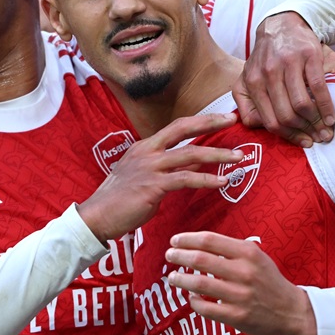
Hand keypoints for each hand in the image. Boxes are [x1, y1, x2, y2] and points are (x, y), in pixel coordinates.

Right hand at [77, 114, 242, 241]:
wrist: (96, 216)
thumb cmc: (119, 201)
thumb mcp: (140, 176)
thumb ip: (162, 168)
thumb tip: (186, 167)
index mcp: (144, 146)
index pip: (176, 127)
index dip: (200, 120)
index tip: (220, 118)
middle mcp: (147, 151)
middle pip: (183, 128)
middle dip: (210, 122)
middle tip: (232, 119)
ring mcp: (150, 167)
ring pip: (190, 153)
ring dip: (217, 154)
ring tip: (238, 157)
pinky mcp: (153, 185)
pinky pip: (186, 179)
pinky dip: (207, 179)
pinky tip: (222, 181)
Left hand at [164, 231, 316, 334]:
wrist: (291, 311)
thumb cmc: (268, 280)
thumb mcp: (256, 257)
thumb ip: (231, 249)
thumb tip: (196, 243)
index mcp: (248, 253)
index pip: (210, 240)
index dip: (187, 239)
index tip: (175, 240)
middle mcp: (244, 272)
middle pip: (200, 260)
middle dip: (178, 256)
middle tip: (169, 255)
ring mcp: (240, 295)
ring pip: (199, 284)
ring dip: (181, 279)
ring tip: (173, 277)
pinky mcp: (237, 316)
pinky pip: (205, 308)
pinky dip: (193, 301)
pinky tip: (190, 297)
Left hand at [233, 12, 334, 147]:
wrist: (281, 26)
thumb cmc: (265, 59)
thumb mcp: (246, 78)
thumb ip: (246, 104)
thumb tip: (259, 126)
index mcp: (253, 83)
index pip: (269, 120)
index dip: (288, 136)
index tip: (303, 142)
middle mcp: (268, 73)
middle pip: (286, 115)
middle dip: (304, 132)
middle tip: (318, 139)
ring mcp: (288, 64)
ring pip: (301, 104)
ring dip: (316, 122)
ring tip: (326, 130)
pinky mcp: (308, 56)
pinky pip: (318, 87)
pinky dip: (326, 106)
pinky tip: (330, 117)